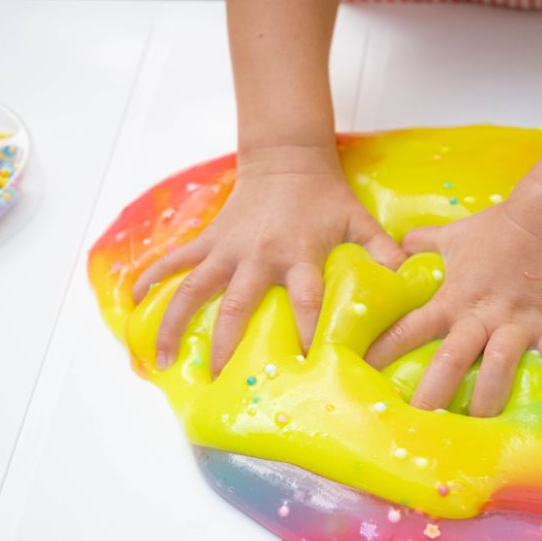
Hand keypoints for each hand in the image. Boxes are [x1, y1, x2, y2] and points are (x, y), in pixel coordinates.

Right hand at [133, 145, 405, 375]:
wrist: (287, 160)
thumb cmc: (326, 197)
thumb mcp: (360, 222)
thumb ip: (383, 252)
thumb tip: (409, 280)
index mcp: (299, 255)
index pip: (305, 298)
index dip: (305, 328)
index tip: (302, 362)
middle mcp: (259, 256)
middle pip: (239, 304)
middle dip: (228, 343)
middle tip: (220, 380)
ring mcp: (227, 250)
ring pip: (192, 289)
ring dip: (174, 323)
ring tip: (161, 360)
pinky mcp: (208, 241)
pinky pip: (173, 262)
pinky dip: (150, 279)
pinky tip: (132, 303)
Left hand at [365, 183, 541, 416]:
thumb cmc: (502, 226)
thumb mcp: (456, 235)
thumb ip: (424, 243)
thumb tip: (399, 242)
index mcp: (452, 299)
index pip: (408, 328)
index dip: (383, 352)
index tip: (360, 375)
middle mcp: (480, 316)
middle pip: (450, 360)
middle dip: (433, 394)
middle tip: (418, 425)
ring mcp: (518, 322)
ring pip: (499, 366)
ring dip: (490, 398)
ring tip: (482, 428)